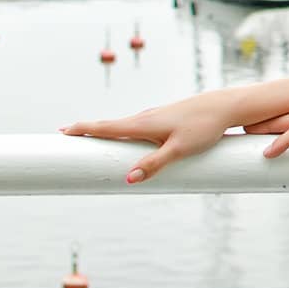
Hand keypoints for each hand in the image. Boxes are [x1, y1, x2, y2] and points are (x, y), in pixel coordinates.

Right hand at [61, 93, 235, 184]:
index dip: (83, 129)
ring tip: (89, 140)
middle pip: (110, 125)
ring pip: (124, 126)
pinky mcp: (166, 120)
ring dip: (105, 131)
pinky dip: (122, 131)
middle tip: (66, 136)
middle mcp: (146, 117)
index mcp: (143, 123)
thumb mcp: (179, 149)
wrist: (226, 107)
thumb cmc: (205, 127)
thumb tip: (128, 179)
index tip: (62, 132)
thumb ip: (154, 164)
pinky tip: (125, 138)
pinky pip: (137, 127)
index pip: (106, 126)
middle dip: (88, 130)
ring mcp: (156, 117)